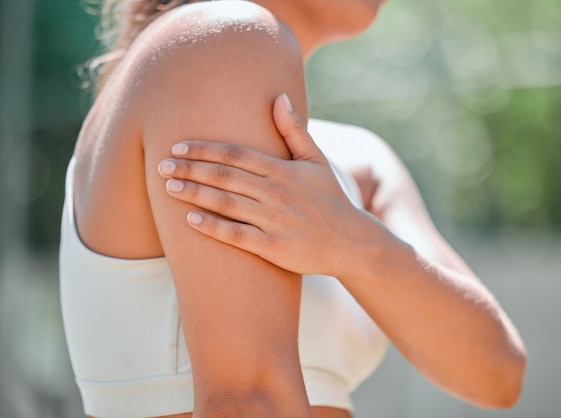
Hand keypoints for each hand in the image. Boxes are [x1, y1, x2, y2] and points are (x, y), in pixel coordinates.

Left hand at [157, 94, 371, 275]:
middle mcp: (275, 192)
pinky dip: (213, 227)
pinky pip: (237, 235)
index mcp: (282, 170)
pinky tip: (190, 220)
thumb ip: (294, 130)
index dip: (204, 149)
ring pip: (226, 203)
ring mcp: (274, 220)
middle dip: (190, 169)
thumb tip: (279, 96)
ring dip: (194, 194)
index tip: (177, 146)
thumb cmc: (330, 198)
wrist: (350, 240)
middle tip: (160, 165)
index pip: (235, 154)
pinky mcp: (274, 247)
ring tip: (168, 188)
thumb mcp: (316, 161)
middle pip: (224, 176)